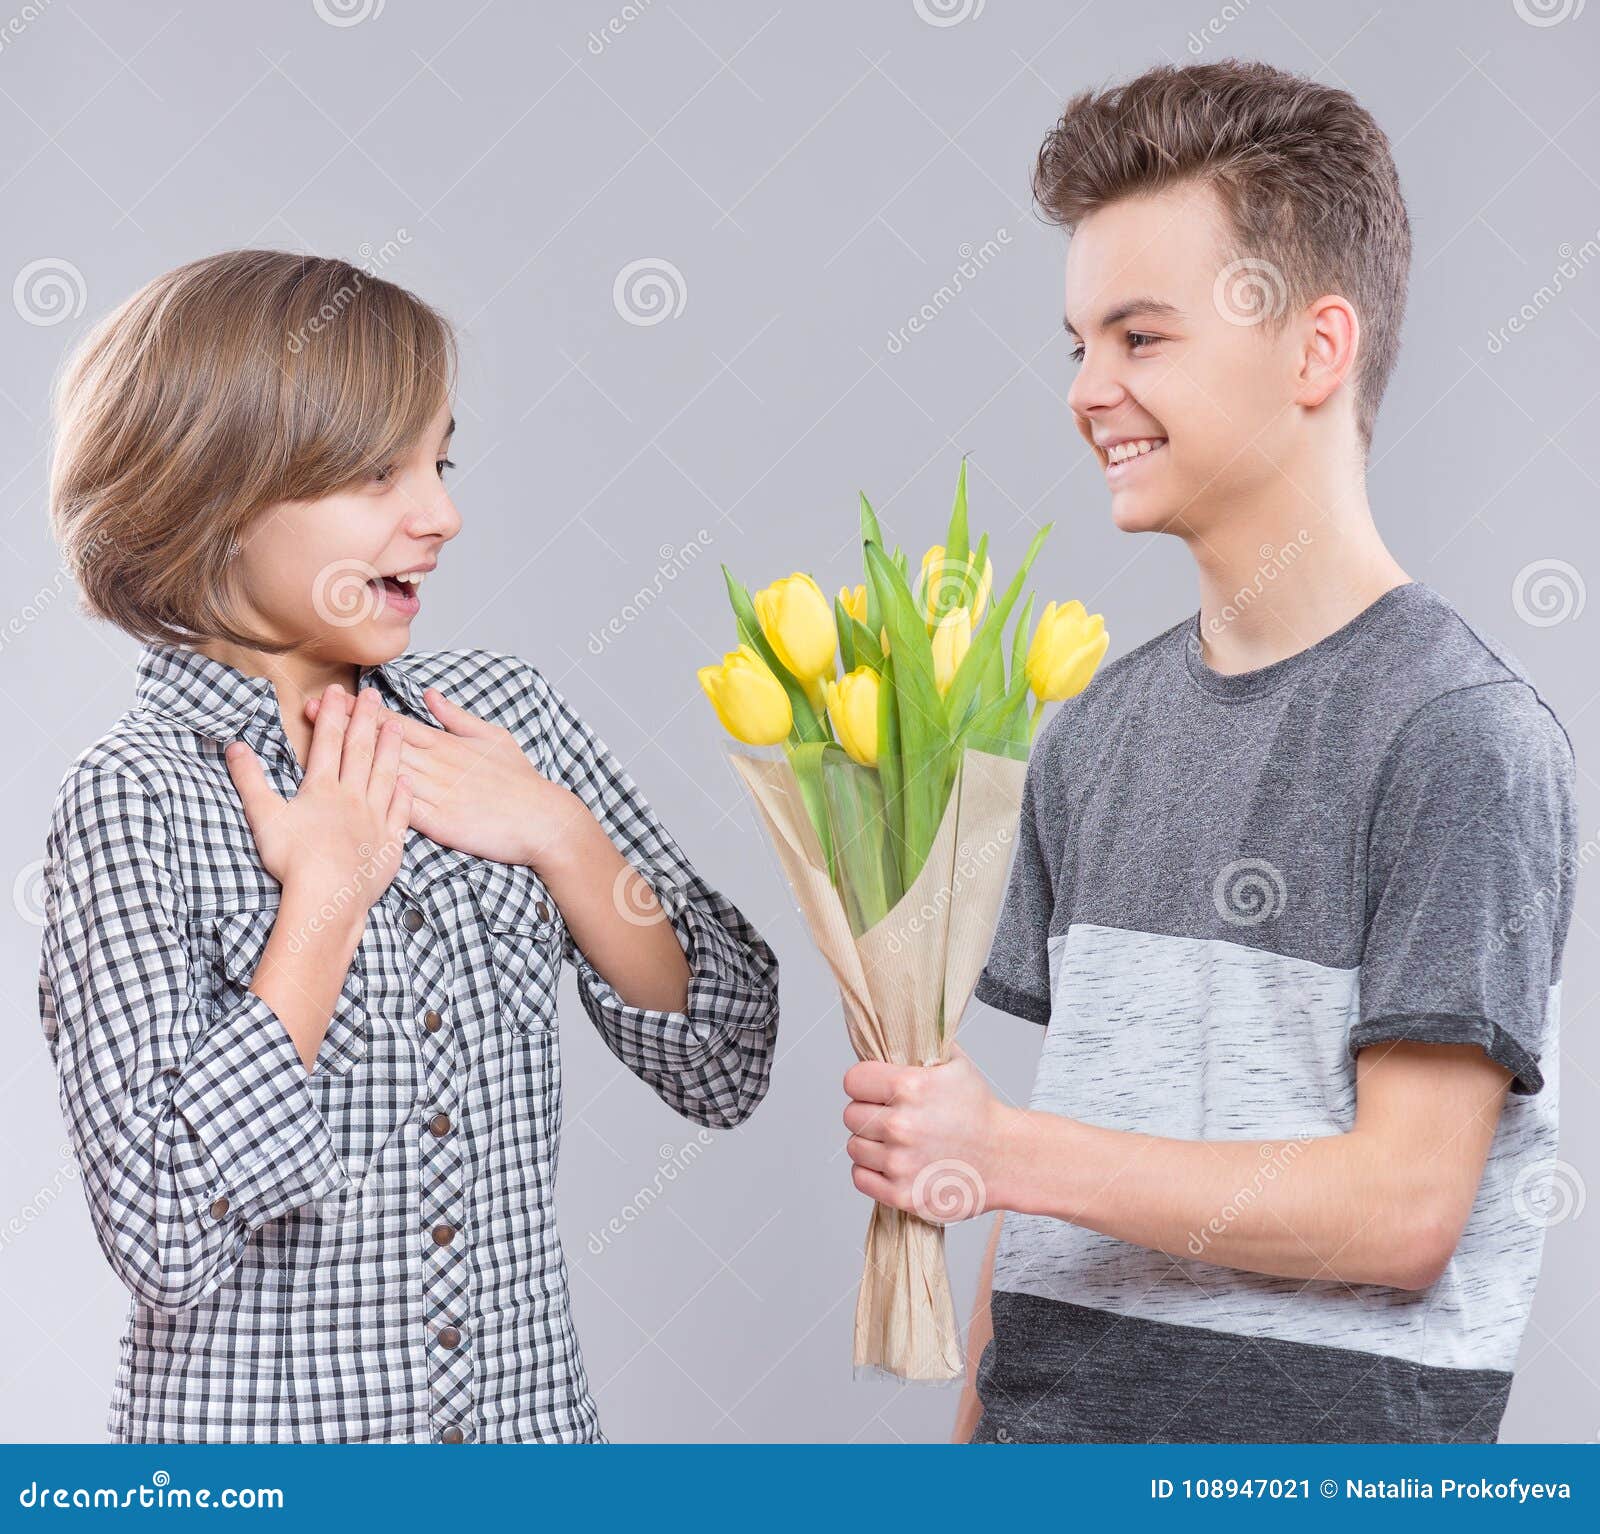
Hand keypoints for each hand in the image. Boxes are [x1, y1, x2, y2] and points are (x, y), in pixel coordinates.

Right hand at [226, 684, 409, 911]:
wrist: (328, 896)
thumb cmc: (293, 859)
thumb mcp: (264, 816)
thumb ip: (250, 780)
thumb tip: (235, 747)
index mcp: (322, 789)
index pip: (328, 742)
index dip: (332, 714)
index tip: (337, 691)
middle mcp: (353, 797)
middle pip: (360, 751)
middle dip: (365, 720)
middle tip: (373, 695)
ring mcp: (375, 819)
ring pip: (385, 774)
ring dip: (390, 748)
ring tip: (396, 725)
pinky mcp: (390, 843)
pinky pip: (401, 813)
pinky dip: (404, 795)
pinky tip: (407, 781)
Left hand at [305, 684, 583, 869]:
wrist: (543, 820)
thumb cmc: (521, 782)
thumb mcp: (494, 737)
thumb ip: (457, 717)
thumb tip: (430, 694)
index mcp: (447, 744)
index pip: (396, 722)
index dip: (361, 710)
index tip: (332, 697)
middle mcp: (436, 764)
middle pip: (381, 741)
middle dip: (343, 726)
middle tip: (309, 709)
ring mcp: (436, 792)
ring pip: (383, 770)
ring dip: (350, 757)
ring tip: (316, 743)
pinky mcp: (439, 822)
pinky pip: (400, 807)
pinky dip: (373, 797)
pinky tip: (347, 791)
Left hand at [842, 1044, 1020, 1221]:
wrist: (1005, 1158)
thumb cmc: (979, 1111)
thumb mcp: (956, 1065)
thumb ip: (922, 1045)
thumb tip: (897, 1028)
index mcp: (910, 1087)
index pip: (853, 1080)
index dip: (863, 1084)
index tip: (873, 1089)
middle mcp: (901, 1125)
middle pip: (851, 1115)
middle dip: (867, 1114)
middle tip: (890, 1117)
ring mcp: (900, 1162)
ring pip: (854, 1147)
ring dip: (869, 1144)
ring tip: (894, 1142)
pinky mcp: (902, 1193)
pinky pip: (860, 1178)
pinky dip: (871, 1172)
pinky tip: (891, 1163)